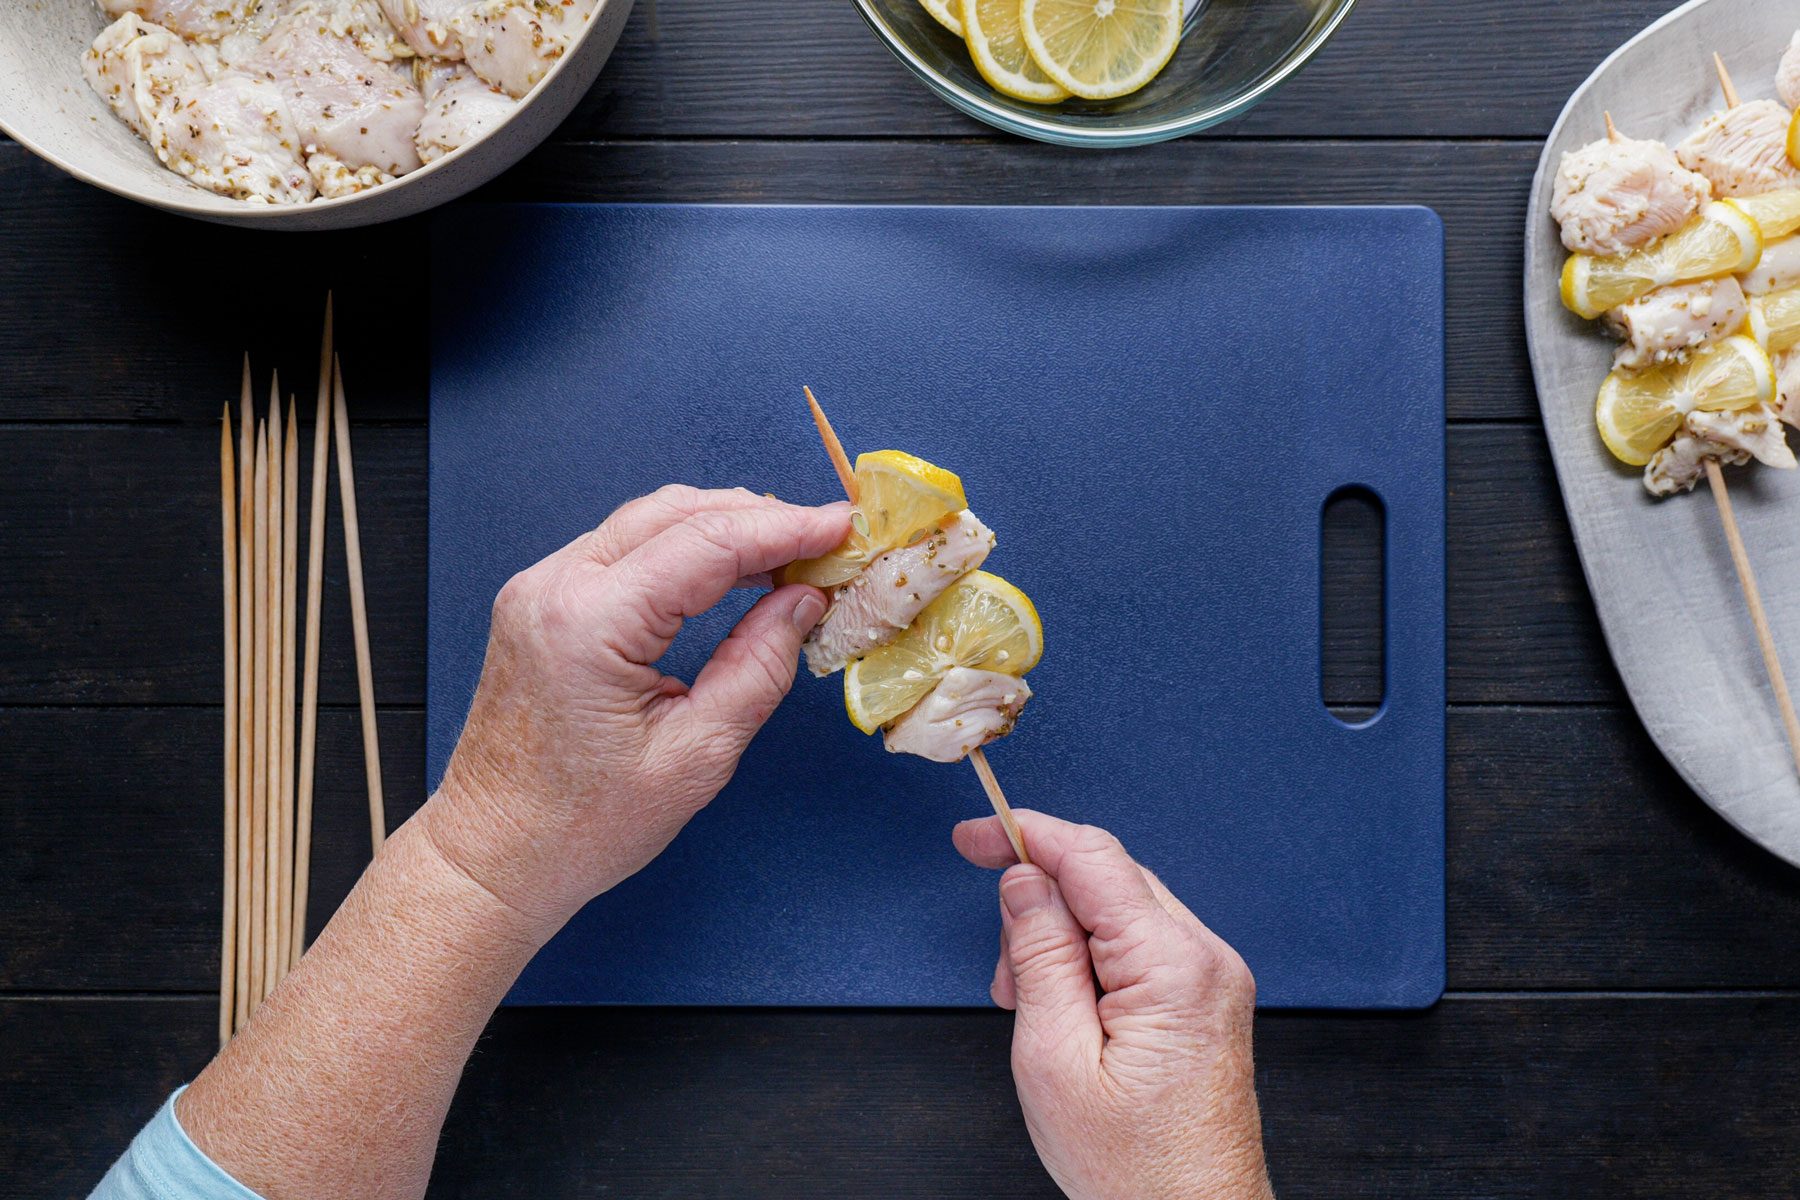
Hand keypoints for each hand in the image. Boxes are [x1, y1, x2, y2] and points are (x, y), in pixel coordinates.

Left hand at [428, 485, 849, 929]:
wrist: (493, 854)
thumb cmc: (580, 826)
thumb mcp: (695, 757)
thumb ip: (758, 669)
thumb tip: (803, 602)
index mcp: (588, 623)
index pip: (705, 543)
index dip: (784, 528)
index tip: (842, 528)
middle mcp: (554, 587)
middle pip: (675, 512)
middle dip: (759, 517)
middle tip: (826, 541)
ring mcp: (540, 588)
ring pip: (648, 520)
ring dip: (723, 527)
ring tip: (790, 554)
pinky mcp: (541, 600)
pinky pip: (624, 548)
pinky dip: (684, 547)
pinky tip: (731, 571)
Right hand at [954, 812, 1272, 1199]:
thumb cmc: (1133, 1169)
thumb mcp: (1053, 1059)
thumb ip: (1038, 955)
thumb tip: (1024, 880)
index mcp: (1171, 967)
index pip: (1092, 858)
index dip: (1025, 834)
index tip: (974, 835)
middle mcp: (1205, 958)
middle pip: (1106, 878)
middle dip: (1040, 906)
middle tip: (1006, 975)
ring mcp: (1212, 976)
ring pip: (1119, 909)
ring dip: (1063, 938)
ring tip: (1037, 1012)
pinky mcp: (1207, 996)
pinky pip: (1140, 943)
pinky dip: (1093, 960)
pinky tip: (1071, 1011)